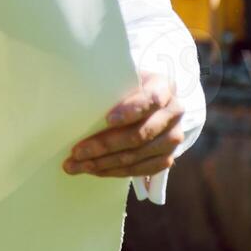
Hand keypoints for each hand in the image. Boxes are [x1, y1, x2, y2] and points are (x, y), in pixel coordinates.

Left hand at [63, 72, 184, 178]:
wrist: (150, 103)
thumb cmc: (128, 88)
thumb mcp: (122, 78)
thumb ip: (110, 87)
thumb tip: (76, 100)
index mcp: (163, 87)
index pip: (151, 100)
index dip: (130, 111)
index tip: (108, 119)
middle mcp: (173, 114)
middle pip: (139, 134)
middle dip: (105, 145)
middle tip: (77, 151)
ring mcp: (172, 139)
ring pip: (136, 156)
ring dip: (104, 163)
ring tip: (77, 165)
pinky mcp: (166, 158)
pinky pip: (140, 169)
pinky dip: (114, 171)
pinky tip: (94, 170)